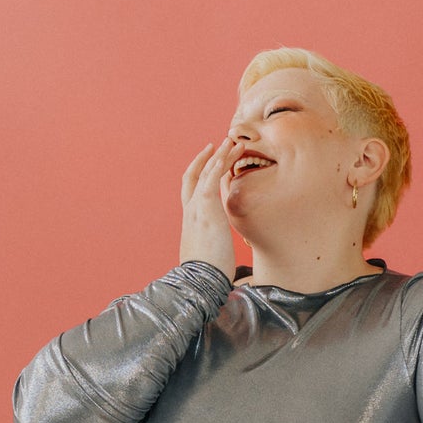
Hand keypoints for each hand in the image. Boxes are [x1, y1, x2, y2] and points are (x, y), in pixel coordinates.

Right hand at [180, 137, 239, 279]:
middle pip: (193, 176)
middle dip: (206, 159)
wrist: (199, 281)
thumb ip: (212, 251)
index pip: (191, 192)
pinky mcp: (206, 208)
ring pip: (204, 173)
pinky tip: (229, 151)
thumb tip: (222, 260)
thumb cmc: (207, 277)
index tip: (210, 164)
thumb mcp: (208, 259)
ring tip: (233, 142)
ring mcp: (196, 209)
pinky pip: (211, 177)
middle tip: (220, 145)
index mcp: (190, 223)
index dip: (198, 175)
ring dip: (219, 155)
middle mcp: (190, 212)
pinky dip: (219, 162)